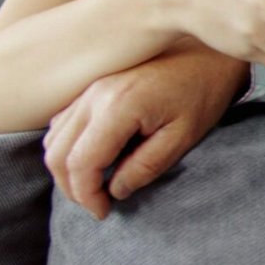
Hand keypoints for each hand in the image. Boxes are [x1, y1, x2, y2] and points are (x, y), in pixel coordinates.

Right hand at [43, 40, 246, 219]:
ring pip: (54, 138)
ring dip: (67, 168)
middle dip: (72, 187)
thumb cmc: (203, 92)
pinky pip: (63, 122)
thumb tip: (115, 191)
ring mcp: (90, 87)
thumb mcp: (183, 137)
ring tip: (94, 187)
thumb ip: (146, 167)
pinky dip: (68, 146)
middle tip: (97, 205)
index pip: (82, 163)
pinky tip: (93, 159)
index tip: (104, 212)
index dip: (87, 195)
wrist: (209, 51)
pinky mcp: (93, 85)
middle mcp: (95, 95)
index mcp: (118, 107)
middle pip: (57, 154)